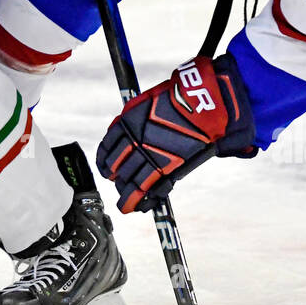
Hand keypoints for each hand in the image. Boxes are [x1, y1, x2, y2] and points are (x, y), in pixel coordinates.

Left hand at [96, 54, 255, 212]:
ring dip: (126, 197)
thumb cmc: (178, 98)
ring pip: (129, 183)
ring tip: (125, 206)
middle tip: (119, 185)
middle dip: (117, 179)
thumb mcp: (146, 102)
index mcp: (126, 125)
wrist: (200, 102)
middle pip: (117, 168)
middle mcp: (133, 143)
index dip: (105, 163)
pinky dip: (144, 200)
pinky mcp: (165, 167)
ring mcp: (149, 157)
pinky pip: (149, 188)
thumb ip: (133, 119)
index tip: (107, 169)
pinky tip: (139, 206)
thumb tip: (122, 130)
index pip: (106, 150)